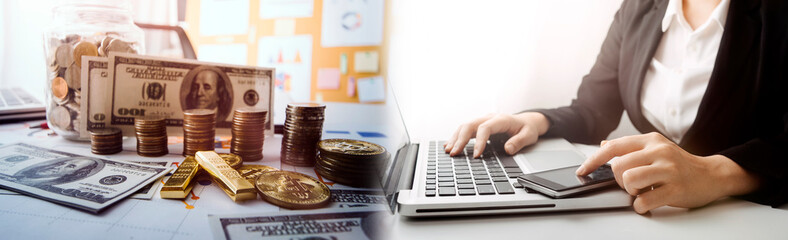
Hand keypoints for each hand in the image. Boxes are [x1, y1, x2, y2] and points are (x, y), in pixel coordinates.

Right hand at [444, 112, 549, 157]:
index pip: (485, 128)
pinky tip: (450, 145)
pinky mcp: (480, 125)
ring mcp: (483, 120)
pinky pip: (465, 129)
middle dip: (460, 139)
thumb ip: (519, 142)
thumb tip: (508, 149)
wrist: (527, 121)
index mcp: (501, 119)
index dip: (479, 142)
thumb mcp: (529, 135)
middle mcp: (489, 118)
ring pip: (465, 126)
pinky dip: (456, 137)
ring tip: (449, 150)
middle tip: (454, 153)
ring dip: (455, 138)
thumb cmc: (527, 128)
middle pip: (470, 125)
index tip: (476, 156)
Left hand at [577, 132, 759, 213]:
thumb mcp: (656, 148)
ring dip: (630, 191)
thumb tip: (603, 144)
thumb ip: (630, 147)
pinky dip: (640, 206)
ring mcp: (668, 170)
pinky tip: (647, 202)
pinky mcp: (675, 189)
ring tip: (641, 191)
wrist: (712, 175)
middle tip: (631, 184)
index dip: (594, 159)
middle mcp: (659, 152)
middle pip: (619, 166)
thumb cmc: (680, 164)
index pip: (614, 147)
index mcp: (651, 140)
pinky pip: (644, 200)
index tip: (583, 170)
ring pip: (629, 180)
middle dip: (619, 180)